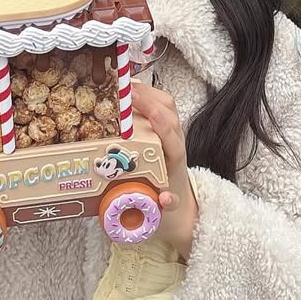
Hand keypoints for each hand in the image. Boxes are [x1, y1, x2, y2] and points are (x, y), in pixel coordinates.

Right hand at [131, 81, 198, 260]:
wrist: (180, 212)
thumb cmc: (165, 210)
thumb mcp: (160, 213)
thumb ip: (163, 207)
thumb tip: (166, 200)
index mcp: (175, 165)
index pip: (173, 139)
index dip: (163, 124)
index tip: (150, 114)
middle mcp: (175, 145)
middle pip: (171, 114)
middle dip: (151, 99)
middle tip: (123, 91)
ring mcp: (171, 136)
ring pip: (167, 106)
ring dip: (148, 93)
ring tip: (121, 86)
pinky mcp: (164, 131)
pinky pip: (159, 106)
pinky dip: (145, 96)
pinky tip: (125, 92)